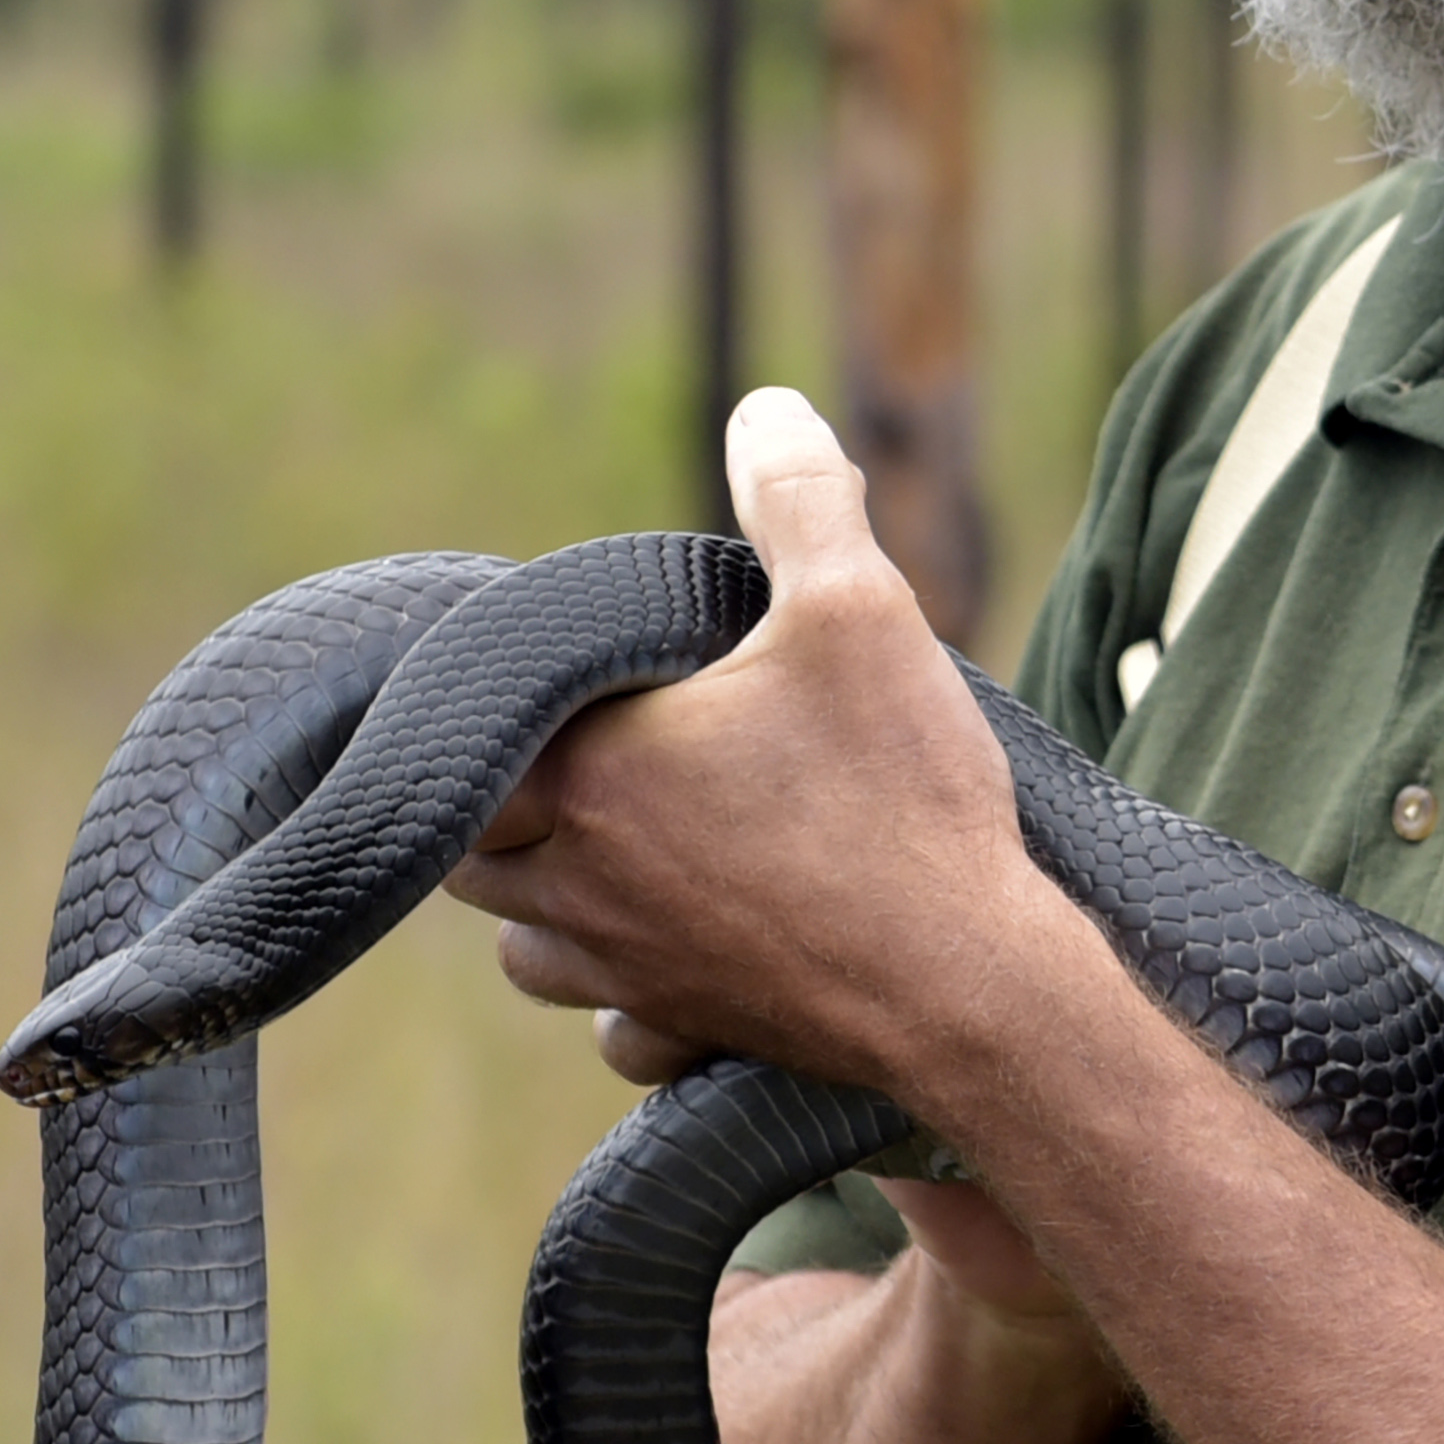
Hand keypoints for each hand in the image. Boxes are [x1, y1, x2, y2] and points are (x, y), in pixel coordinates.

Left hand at [454, 387, 1066, 1117]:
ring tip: (622, 847)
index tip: (549, 684)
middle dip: (510, 803)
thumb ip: (800, 498)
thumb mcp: (863, 612)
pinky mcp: (688, 1035)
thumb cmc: (905, 799)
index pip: (467, 746)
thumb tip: (766, 407)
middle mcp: (580, 885)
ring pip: (530, 947)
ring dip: (553, 899)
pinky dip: (629, 997)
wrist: (976, 987)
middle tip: (586, 750)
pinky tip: (684, 950)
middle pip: (476, 852)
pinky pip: (617, 1030)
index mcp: (590, 774)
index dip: (489, 715)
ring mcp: (629, 974)